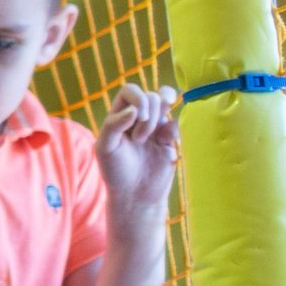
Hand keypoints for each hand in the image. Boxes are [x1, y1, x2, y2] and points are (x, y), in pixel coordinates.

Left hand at [96, 83, 180, 215]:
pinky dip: (175, 131)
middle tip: (139, 139)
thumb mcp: (105, 148)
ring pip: (168, 104)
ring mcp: (157, 126)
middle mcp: (139, 117)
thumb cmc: (115, 170)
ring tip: (153, 140)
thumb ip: (113, 125)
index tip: (138, 115)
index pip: (130, 90)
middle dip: (148, 116)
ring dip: (161, 119)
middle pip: (152, 96)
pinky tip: (167, 150)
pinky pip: (180, 123)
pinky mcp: (172, 139)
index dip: (138, 97)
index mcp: (119, 115)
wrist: (136, 195)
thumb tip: (133, 109)